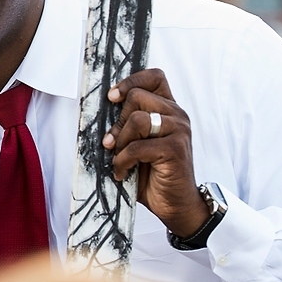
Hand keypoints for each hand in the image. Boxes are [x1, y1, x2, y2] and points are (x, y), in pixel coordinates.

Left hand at [103, 69, 208, 237]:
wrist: (175, 204)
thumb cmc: (153, 173)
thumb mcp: (137, 142)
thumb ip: (127, 124)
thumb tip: (101, 109)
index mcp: (168, 108)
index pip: (155, 77)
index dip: (131, 81)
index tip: (113, 97)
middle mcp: (177, 115)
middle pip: (137, 97)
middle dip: (118, 121)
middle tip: (113, 143)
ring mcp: (179, 130)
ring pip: (137, 119)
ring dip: (120, 141)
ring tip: (118, 157)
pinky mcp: (175, 149)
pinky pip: (137, 146)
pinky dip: (123, 161)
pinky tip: (123, 172)